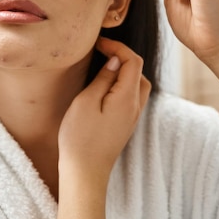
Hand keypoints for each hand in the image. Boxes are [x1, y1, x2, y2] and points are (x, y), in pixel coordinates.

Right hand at [58, 37, 150, 177]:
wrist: (85, 174)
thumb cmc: (80, 139)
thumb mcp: (86, 102)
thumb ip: (103, 79)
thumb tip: (116, 61)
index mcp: (127, 98)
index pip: (133, 61)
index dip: (117, 47)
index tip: (98, 44)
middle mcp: (135, 107)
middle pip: (139, 72)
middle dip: (123, 57)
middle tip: (100, 53)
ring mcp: (132, 118)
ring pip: (137, 85)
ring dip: (124, 72)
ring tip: (102, 69)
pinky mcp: (125, 126)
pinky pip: (131, 98)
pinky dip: (122, 86)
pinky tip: (104, 89)